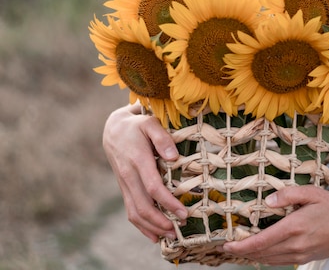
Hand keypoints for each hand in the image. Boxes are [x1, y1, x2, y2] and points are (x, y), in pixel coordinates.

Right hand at [102, 103, 186, 241]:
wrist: (113, 130)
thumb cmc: (137, 125)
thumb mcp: (150, 123)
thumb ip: (162, 138)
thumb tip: (173, 157)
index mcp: (137, 160)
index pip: (153, 187)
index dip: (168, 202)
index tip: (183, 213)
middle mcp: (129, 175)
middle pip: (143, 206)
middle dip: (161, 221)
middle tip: (180, 229)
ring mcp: (125, 184)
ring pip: (135, 212)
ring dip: (152, 227)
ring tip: (171, 235)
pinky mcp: (124, 188)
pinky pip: (131, 211)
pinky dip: (142, 226)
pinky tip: (155, 235)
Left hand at [221, 185, 328, 264]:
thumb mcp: (312, 193)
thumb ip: (288, 194)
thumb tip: (268, 200)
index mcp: (293, 227)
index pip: (260, 242)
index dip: (240, 246)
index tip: (226, 244)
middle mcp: (294, 245)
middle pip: (260, 253)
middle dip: (241, 251)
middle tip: (227, 245)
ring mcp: (298, 255)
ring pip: (268, 260)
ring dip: (252, 256)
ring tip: (239, 248)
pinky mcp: (303, 259)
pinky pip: (278, 261)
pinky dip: (265, 258)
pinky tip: (259, 252)